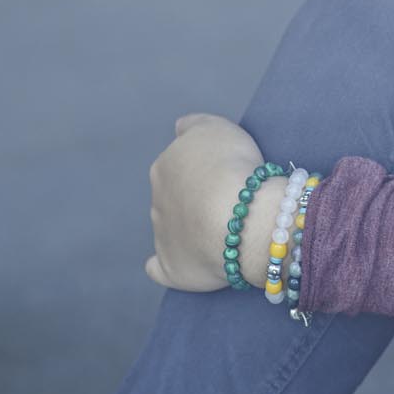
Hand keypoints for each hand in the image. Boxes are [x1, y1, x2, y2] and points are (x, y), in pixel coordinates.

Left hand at [145, 113, 269, 291]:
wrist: (236, 215)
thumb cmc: (229, 166)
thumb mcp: (215, 127)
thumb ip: (194, 125)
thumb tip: (179, 129)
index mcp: (164, 168)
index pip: (177, 165)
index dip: (200, 169)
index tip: (223, 173)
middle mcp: (157, 200)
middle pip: (172, 197)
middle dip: (191, 199)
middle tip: (225, 201)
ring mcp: (162, 236)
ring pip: (170, 228)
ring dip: (187, 228)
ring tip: (220, 230)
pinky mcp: (171, 267)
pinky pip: (160, 268)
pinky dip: (166, 265)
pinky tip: (178, 262)